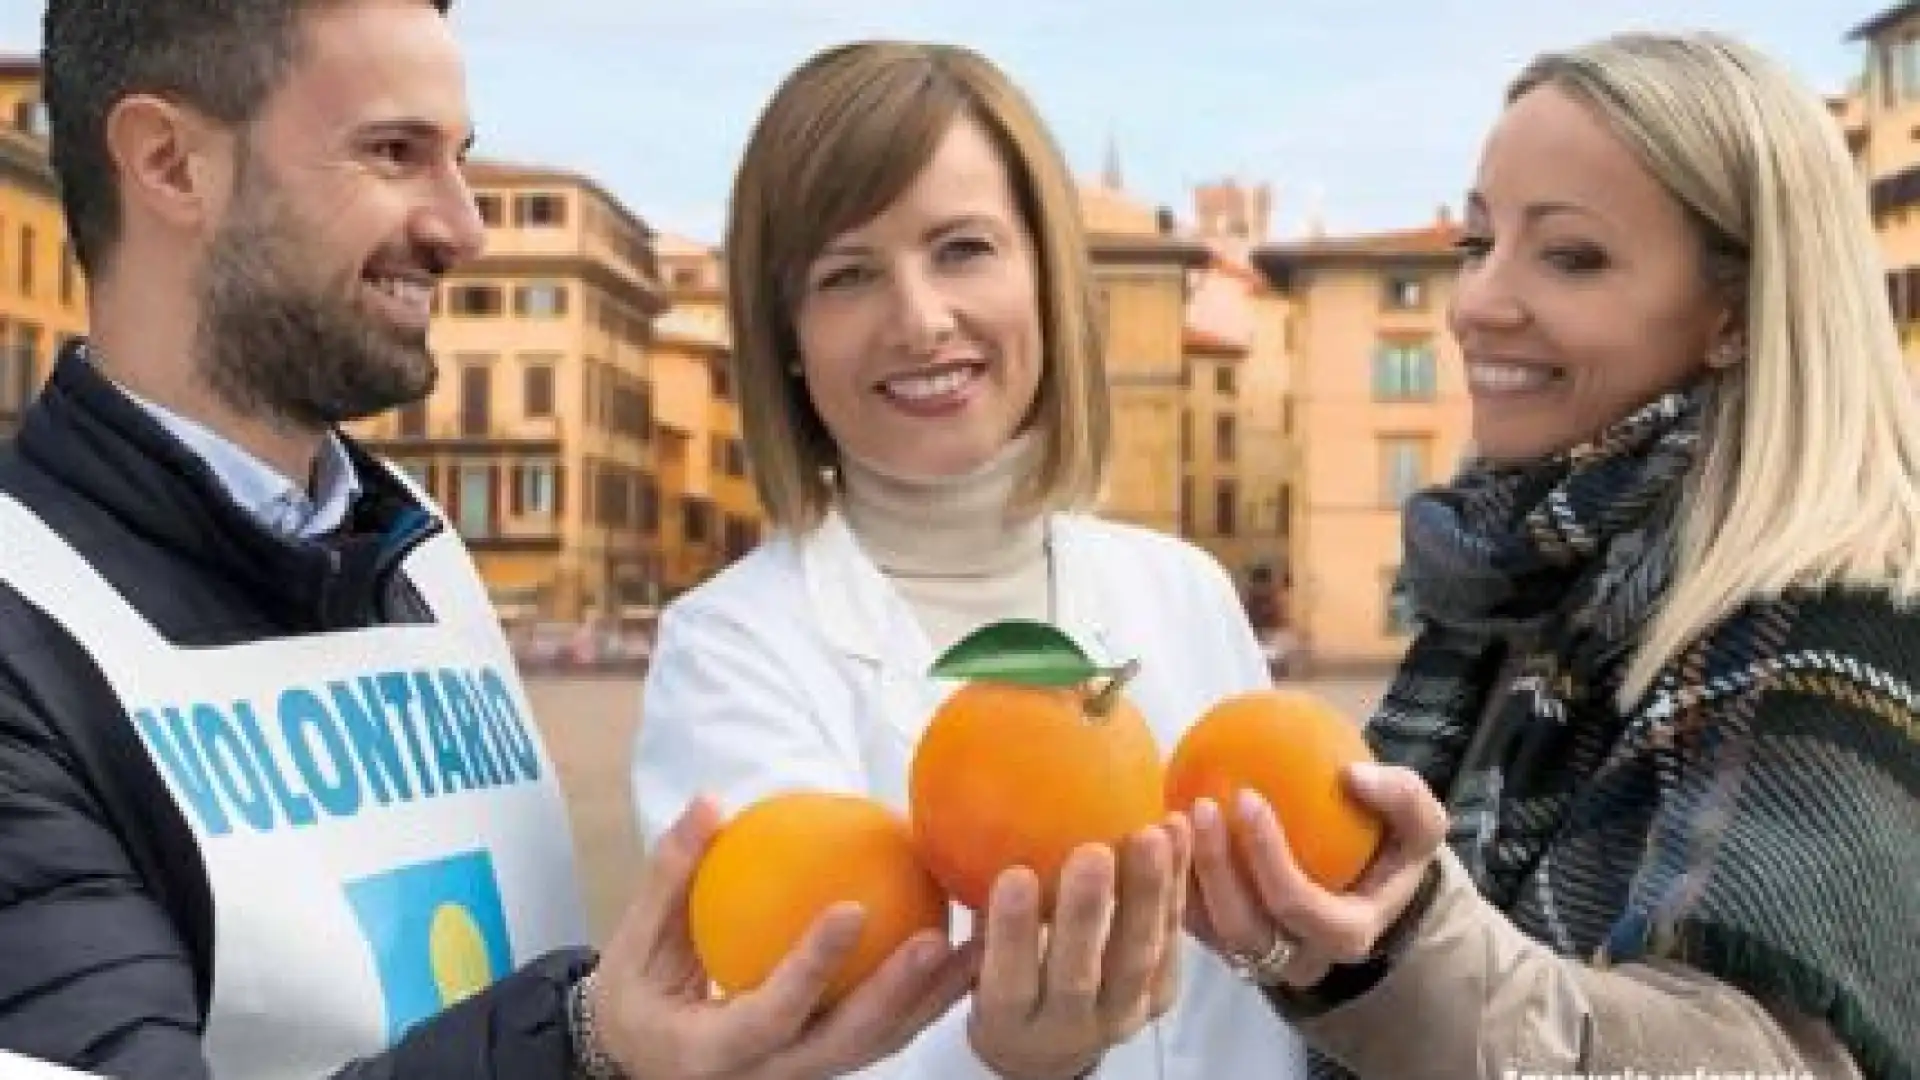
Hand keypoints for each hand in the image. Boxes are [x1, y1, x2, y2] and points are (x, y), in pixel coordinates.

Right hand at [592, 796, 976, 1079]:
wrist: (642, 1059)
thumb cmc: (638, 994)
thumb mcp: (637, 941)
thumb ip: (672, 875)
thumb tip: (710, 803)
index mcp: (710, 1052)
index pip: (768, 1013)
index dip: (811, 968)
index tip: (851, 909)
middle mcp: (763, 1077)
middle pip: (840, 1046)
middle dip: (892, 998)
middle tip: (933, 939)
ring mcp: (799, 1078)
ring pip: (873, 1050)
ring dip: (926, 1005)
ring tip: (973, 951)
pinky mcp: (824, 1067)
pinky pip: (879, 1038)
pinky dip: (921, 1002)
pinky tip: (960, 955)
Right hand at [967, 813, 1192, 1079]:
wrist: (1053, 1043)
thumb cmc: (1004, 977)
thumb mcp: (974, 955)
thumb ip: (976, 905)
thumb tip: (965, 821)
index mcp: (1009, 1022)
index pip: (1010, 984)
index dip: (1013, 933)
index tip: (1015, 876)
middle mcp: (1068, 1027)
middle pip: (1080, 975)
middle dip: (1088, 913)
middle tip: (1092, 853)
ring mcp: (1121, 1013)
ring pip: (1138, 958)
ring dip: (1147, 894)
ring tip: (1150, 835)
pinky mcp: (1160, 995)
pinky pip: (1172, 940)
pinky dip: (1177, 884)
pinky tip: (1175, 831)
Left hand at [1186, 764, 1446, 988]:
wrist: (1368, 883)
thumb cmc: (1390, 849)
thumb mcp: (1420, 825)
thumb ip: (1403, 799)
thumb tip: (1353, 776)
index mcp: (1347, 934)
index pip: (1298, 906)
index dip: (1268, 859)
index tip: (1248, 797)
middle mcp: (1299, 958)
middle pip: (1244, 929)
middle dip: (1216, 868)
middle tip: (1201, 805)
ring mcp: (1259, 957)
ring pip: (1209, 931)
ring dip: (1185, 877)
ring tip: (1172, 817)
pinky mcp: (1226, 943)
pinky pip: (1191, 920)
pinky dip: (1172, 881)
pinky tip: (1163, 832)